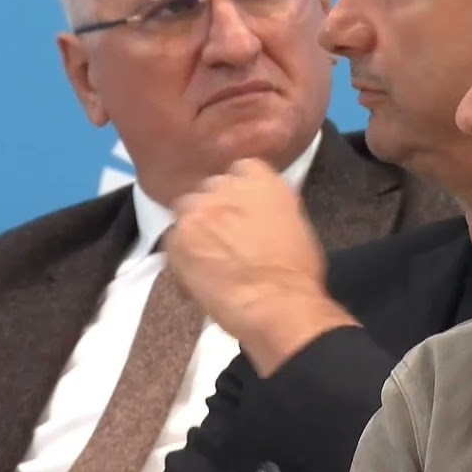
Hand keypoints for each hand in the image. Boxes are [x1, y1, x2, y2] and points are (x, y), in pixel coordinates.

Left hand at [167, 158, 357, 374]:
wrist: (276, 302)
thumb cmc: (298, 271)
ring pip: (186, 210)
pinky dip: (182, 255)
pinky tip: (199, 275)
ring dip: (196, 227)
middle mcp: (228, 188)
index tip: (243, 208)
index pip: (241, 169)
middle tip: (224, 234)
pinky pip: (173, 240)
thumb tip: (260, 217)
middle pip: (210, 187)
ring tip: (207, 254)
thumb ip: (272, 209)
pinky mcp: (178, 239)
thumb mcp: (295, 224)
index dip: (239, 190)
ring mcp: (200, 211)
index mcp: (263, 181)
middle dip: (215, 207)